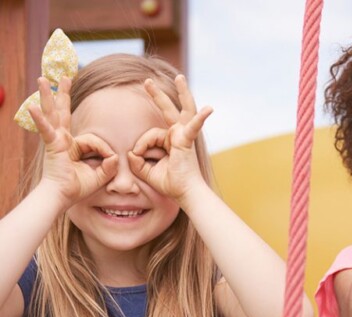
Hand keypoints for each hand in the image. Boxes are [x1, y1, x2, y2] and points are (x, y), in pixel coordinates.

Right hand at [29, 77, 117, 206]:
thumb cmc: (77, 188)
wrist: (62, 196)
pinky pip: (46, 130)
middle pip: (62, 112)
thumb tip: (116, 157)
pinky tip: (32, 108)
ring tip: (43, 79)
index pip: (93, 139)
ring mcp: (55, 140)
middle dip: (63, 94)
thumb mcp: (100, 175)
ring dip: (48, 96)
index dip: (105, 150)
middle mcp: (62, 139)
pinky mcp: (51, 145)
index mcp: (73, 145)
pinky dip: (40, 120)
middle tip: (63, 77)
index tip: (110, 160)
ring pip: (53, 114)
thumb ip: (110, 165)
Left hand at [129, 75, 211, 202]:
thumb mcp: (147, 171)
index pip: (150, 134)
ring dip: (183, 92)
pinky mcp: (188, 140)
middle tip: (147, 81)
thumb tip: (131, 151)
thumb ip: (137, 161)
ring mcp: (185, 135)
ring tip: (180, 77)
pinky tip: (209, 109)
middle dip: (158, 95)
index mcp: (170, 141)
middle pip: (169, 110)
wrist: (185, 193)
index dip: (141, 146)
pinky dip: (200, 118)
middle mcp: (178, 134)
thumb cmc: (171, 184)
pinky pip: (194, 126)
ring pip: (180, 110)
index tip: (137, 157)